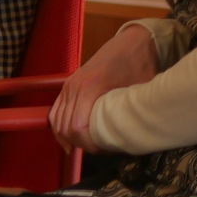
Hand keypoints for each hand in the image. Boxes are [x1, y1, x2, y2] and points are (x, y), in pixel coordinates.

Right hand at [51, 24, 160, 152]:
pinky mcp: (68, 86)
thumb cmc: (138, 66)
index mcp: (90, 88)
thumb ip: (133, 112)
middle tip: (99, 152)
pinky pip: (56, 110)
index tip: (104, 151)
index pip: (77, 127)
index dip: (89, 145)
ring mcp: (68, 86)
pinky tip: (72, 137)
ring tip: (85, 147)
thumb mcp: (140, 91)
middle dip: (79, 144)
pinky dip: (61, 126)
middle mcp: (74, 87)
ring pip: (56, 120)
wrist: (131, 43)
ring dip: (68, 137)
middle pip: (64, 127)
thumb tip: (135, 140)